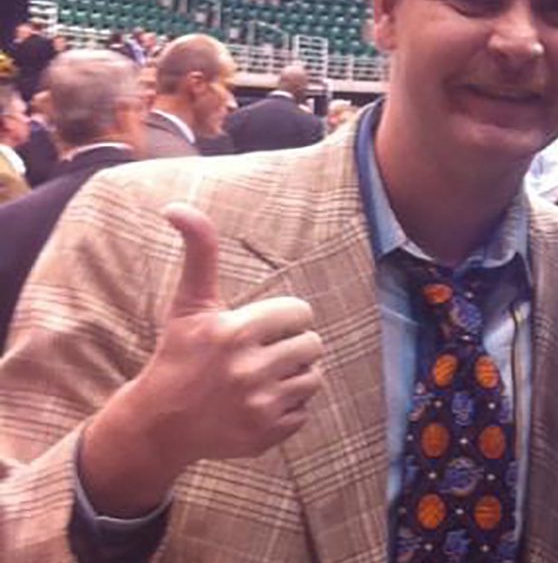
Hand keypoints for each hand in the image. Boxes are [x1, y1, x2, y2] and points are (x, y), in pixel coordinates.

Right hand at [79, 203, 324, 515]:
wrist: (160, 423)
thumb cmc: (180, 353)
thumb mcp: (190, 303)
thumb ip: (198, 252)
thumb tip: (176, 207)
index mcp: (234, 332)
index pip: (301, 312)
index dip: (284, 317)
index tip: (259, 327)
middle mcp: (247, 369)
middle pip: (313, 344)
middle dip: (292, 345)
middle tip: (262, 354)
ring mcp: (258, 405)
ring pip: (313, 377)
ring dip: (295, 375)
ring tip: (263, 377)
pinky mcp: (266, 434)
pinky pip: (305, 410)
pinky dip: (288, 407)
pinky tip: (258, 404)